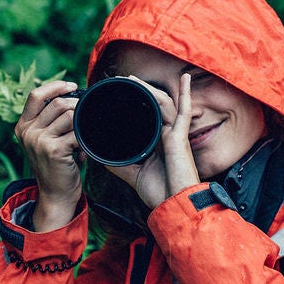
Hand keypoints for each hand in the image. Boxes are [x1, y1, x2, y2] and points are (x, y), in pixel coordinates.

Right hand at [15, 80, 82, 230]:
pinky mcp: (53, 150)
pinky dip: (85, 139)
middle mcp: (28, 132)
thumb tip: (72, 96)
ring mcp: (39, 141)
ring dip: (82, 123)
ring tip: (82, 139)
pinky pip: (77, 132)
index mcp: (23, 126)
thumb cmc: (55, 166)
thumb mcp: (44, 141)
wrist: (55, 196)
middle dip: (77, 106)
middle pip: (57, 103)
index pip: (36, 95)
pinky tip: (83, 151)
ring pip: (69, 115)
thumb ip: (50, 121)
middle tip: (85, 118)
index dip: (55, 86)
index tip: (71, 86)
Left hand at [106, 74, 199, 208]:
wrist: (173, 205)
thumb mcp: (132, 174)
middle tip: (122, 80)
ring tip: (133, 79)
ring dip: (149, 89)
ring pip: (163, 104)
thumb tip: (98, 154)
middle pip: (153, 105)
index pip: (145, 116)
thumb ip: (118, 163)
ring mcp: (175, 134)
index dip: (134, 103)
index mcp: (156, 142)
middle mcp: (166, 135)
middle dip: (139, 91)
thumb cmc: (159, 193)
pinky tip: (185, 78)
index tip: (118, 94)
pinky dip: (185, 93)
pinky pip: (184, 111)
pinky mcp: (181, 137)